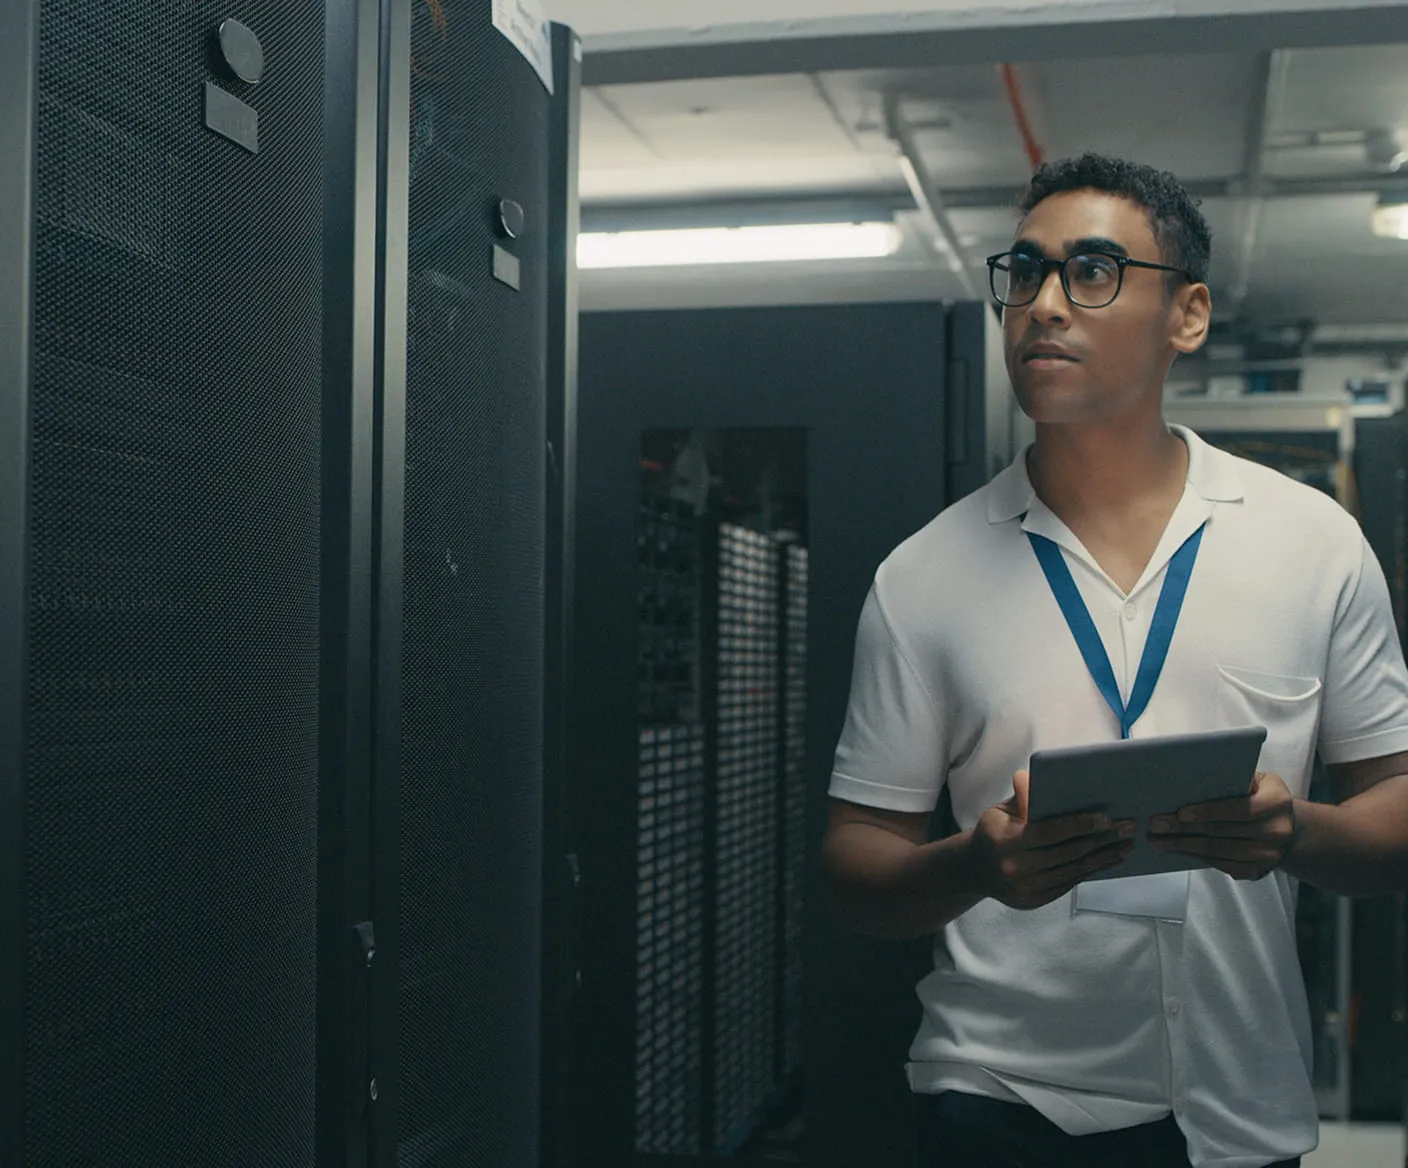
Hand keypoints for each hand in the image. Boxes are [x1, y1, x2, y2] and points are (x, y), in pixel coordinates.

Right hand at [969, 770, 1136, 910]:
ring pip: (1073, 870)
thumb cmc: (994, 832)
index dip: (1079, 825)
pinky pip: (1070, 883)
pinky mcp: (1035, 900)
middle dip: (1101, 840)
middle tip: (1127, 828)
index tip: (1106, 818)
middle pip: (1067, 853)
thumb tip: (1032, 776)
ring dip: (1104, 857)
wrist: (974, 871)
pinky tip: (1109, 859)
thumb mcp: (999, 811)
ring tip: (1126, 844)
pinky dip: (1092, 870)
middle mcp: (1015, 868)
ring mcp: (1026, 888)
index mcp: (1006, 841)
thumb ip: (1020, 796)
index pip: (1049, 832)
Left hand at [1146, 771, 1297, 880]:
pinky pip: (1220, 865)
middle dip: (1184, 829)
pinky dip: (1195, 856)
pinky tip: (1176, 849)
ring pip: (1217, 852)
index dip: (1207, 812)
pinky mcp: (1257, 871)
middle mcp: (1276, 831)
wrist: (1286, 827)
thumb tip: (1191, 778)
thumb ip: (1233, 780)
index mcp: (1276, 802)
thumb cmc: (1261, 796)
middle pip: (1222, 832)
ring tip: (1157, 840)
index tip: (1180, 813)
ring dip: (1183, 846)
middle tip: (1156, 825)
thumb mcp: (1256, 780)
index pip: (1238, 809)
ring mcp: (1268, 855)